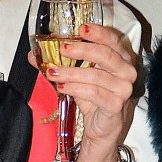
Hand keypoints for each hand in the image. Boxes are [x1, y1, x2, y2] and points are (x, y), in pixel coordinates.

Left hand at [43, 21, 138, 161]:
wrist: (100, 133)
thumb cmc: (93, 102)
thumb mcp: (75, 79)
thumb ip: (58, 64)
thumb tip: (33, 55)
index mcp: (121, 60)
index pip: (113, 40)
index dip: (98, 32)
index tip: (80, 28)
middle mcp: (127, 73)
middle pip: (107, 54)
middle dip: (82, 49)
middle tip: (62, 48)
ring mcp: (124, 90)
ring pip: (97, 75)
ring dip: (72, 72)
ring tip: (53, 72)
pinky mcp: (117, 106)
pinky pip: (95, 93)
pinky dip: (76, 88)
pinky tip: (62, 87)